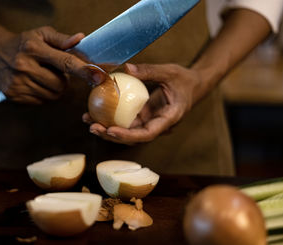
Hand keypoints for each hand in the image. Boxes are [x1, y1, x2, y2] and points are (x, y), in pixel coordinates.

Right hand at [0, 26, 95, 103]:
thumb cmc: (24, 43)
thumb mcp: (41, 34)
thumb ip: (62, 39)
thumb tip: (80, 39)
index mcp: (34, 48)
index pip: (64, 62)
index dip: (83, 70)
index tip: (99, 76)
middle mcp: (24, 66)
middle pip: (60, 84)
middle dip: (63, 80)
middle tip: (53, 71)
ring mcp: (17, 83)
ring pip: (52, 95)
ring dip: (54, 88)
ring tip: (43, 76)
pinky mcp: (14, 95)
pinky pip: (41, 101)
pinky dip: (43, 94)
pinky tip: (34, 83)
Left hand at [83, 63, 201, 144]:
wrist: (194, 85)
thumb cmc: (184, 79)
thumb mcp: (170, 72)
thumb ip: (150, 71)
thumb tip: (127, 69)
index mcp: (168, 119)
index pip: (147, 133)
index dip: (128, 135)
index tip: (111, 131)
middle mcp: (157, 125)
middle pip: (133, 137)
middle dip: (111, 135)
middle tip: (93, 127)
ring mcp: (150, 122)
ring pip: (127, 131)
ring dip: (108, 128)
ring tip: (88, 121)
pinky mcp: (144, 117)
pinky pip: (127, 120)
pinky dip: (112, 117)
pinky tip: (96, 111)